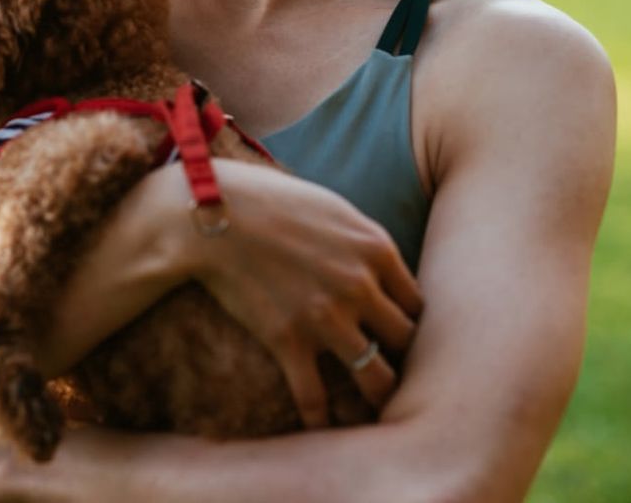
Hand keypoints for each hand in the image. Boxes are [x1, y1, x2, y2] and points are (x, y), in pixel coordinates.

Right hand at [177, 159, 422, 427]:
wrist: (213, 215)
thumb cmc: (271, 202)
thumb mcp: (334, 209)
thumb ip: (363, 241)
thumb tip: (378, 265)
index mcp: (376, 250)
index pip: (418, 303)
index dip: (410, 322)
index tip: (398, 336)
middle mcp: (360, 287)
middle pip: (406, 341)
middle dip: (404, 359)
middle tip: (397, 373)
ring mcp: (326, 317)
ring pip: (376, 376)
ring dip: (377, 395)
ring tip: (375, 410)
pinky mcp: (288, 340)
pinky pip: (315, 396)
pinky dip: (320, 418)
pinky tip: (322, 426)